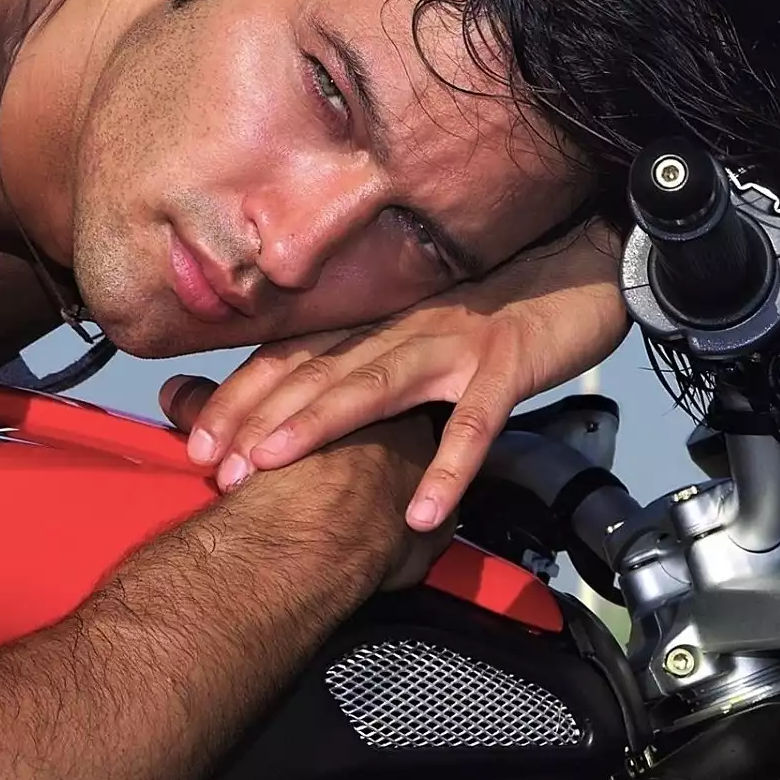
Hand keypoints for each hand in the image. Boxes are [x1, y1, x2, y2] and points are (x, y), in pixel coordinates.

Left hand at [158, 223, 627, 531]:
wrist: (586, 266)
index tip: (194, 438)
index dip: (240, 396)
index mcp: (375, 325)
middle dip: (258, 418)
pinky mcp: (508, 366)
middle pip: (315, 372)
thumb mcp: (419, 335)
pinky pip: (474, 424)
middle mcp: (400, 330)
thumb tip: (306, 406)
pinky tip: (420, 513)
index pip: (293, 358)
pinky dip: (448, 468)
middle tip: (212, 464)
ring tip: (270, 465)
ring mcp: (452, 346)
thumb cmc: (495, 310)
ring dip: (319, 425)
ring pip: (374, 386)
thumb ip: (367, 363)